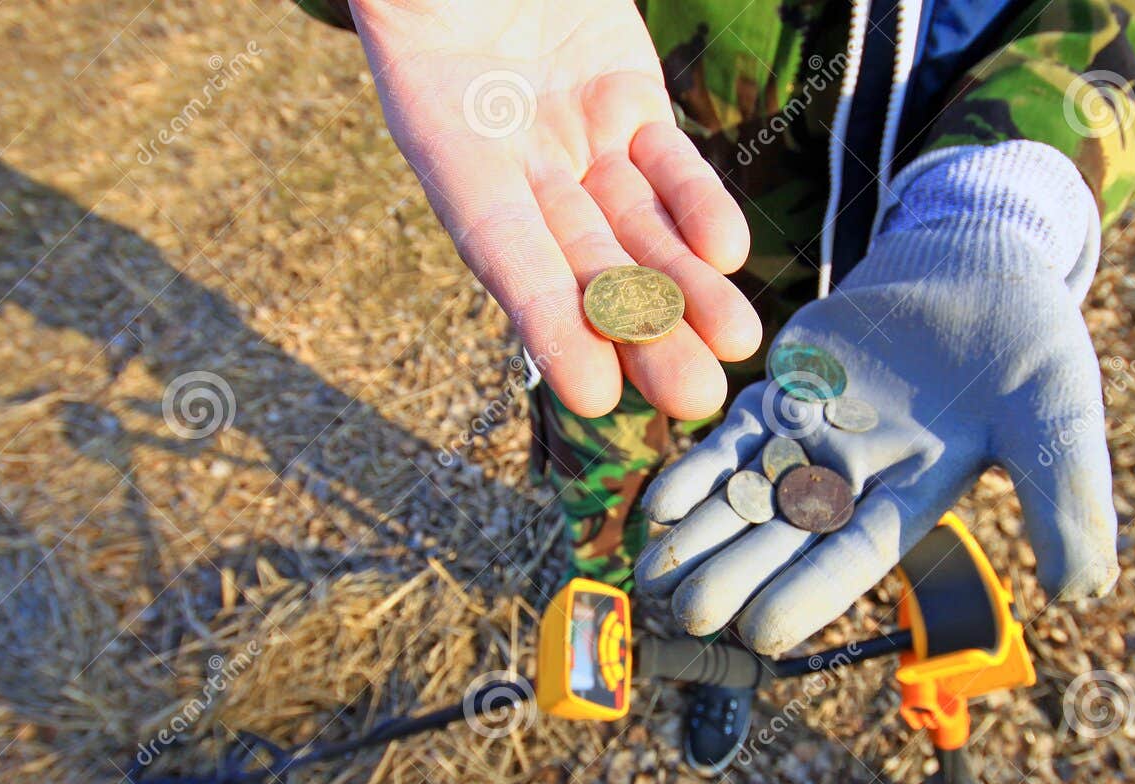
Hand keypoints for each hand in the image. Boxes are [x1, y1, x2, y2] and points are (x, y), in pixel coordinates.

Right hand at [351, 0, 760, 418]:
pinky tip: (730, 254)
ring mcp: (573, 134)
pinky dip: (699, 205)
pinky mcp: (625, 100)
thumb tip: (397, 7)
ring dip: (688, 287)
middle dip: (643, 328)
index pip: (503, 252)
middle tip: (694, 394)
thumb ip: (411, 15)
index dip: (546, 320)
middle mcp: (515, 160)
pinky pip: (668, 162)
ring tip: (737, 341)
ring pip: (638, 226)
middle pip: (585, 262)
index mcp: (448, 147)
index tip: (590, 391)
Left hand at [635, 144, 1119, 654]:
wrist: (981, 263)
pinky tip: (657, 503)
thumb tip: (1084, 590)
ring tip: (647, 577)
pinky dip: (697, 469)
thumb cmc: (1030, 343)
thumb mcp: (1059, 416)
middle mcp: (857, 481)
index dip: (809, 593)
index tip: (761, 635)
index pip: (856, 556)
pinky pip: (732, 437)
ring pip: (748, 495)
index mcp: (918, 497)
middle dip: (735, 575)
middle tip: (683, 614)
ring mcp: (814, 435)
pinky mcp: (784, 391)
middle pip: (786, 537)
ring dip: (701, 536)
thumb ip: (1068, 498)